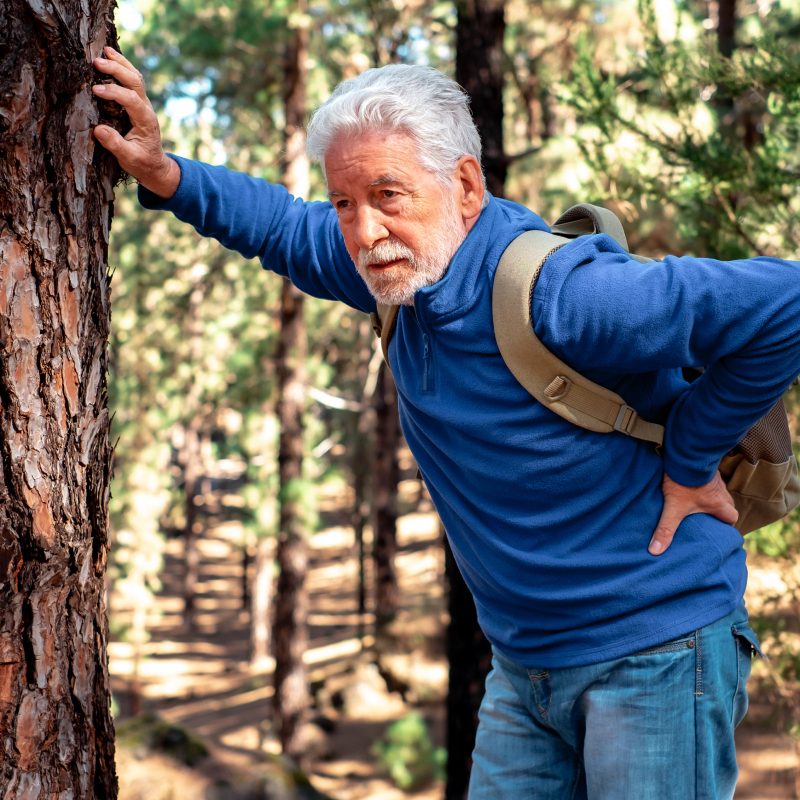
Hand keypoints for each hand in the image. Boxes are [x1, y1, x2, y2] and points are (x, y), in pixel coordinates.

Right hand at [92, 47, 180, 198]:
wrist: (155, 165)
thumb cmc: (142, 163)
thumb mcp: (129, 159)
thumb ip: (115, 145)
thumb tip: (98, 129)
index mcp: (146, 121)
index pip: (131, 99)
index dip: (114, 92)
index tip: (95, 90)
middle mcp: (146, 108)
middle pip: (135, 82)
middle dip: (117, 70)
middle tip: (96, 62)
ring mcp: (143, 104)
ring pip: (135, 77)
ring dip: (121, 63)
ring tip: (105, 50)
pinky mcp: (138, 103)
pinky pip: (132, 81)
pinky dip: (122, 68)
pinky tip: (111, 58)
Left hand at [649, 471, 738, 555]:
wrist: (685, 454)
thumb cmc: (683, 482)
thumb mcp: (674, 508)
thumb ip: (666, 529)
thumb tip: (655, 550)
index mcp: (719, 503)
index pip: (732, 518)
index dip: (727, 525)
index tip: (720, 531)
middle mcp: (721, 491)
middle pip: (727, 505)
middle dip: (720, 512)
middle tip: (708, 519)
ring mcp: (714, 478)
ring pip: (718, 492)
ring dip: (711, 498)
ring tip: (698, 505)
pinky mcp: (705, 469)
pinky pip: (708, 481)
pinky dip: (703, 486)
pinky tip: (691, 488)